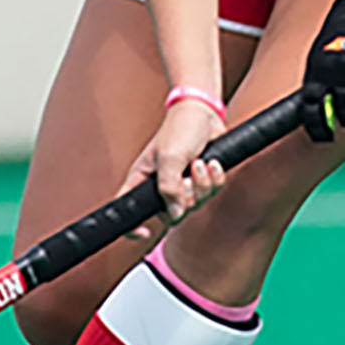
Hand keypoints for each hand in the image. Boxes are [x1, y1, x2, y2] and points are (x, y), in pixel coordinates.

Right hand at [122, 98, 225, 236]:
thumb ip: (169, 187)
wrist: (204, 112)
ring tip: (200, 162)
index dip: (133, 227)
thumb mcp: (170, 157)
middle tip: (187, 176)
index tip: (145, 232)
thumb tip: (176, 214)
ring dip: (202, 183)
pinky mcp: (201, 179)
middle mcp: (160, 185)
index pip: (129, 210)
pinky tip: (212, 162)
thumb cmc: (180, 129)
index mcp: (142, 180)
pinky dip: (215, 179)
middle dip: (186, 196)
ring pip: (195, 203)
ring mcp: (182, 183)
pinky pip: (211, 192)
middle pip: (172, 213)